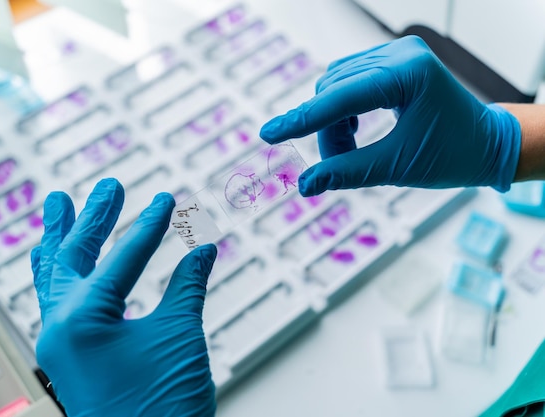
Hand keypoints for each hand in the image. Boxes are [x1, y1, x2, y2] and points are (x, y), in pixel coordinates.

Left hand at [31, 178, 216, 416]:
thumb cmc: (163, 406)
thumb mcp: (179, 337)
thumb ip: (188, 285)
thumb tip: (204, 248)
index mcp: (81, 319)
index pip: (119, 258)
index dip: (148, 227)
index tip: (166, 200)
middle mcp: (59, 326)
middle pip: (73, 257)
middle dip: (92, 218)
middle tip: (107, 186)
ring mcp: (58, 343)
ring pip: (53, 277)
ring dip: (60, 239)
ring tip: (58, 205)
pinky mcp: (68, 356)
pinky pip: (55, 302)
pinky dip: (60, 273)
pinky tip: (62, 261)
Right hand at [259, 35, 521, 194]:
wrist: (487, 143)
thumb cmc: (453, 156)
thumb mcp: (397, 168)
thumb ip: (346, 173)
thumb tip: (304, 185)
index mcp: (409, 74)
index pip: (341, 97)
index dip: (302, 119)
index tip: (268, 134)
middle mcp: (401, 54)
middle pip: (333, 90)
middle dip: (326, 130)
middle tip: (334, 164)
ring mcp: (397, 53)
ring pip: (336, 86)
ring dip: (334, 122)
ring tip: (350, 151)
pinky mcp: (393, 60)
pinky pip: (349, 82)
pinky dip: (344, 110)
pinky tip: (356, 130)